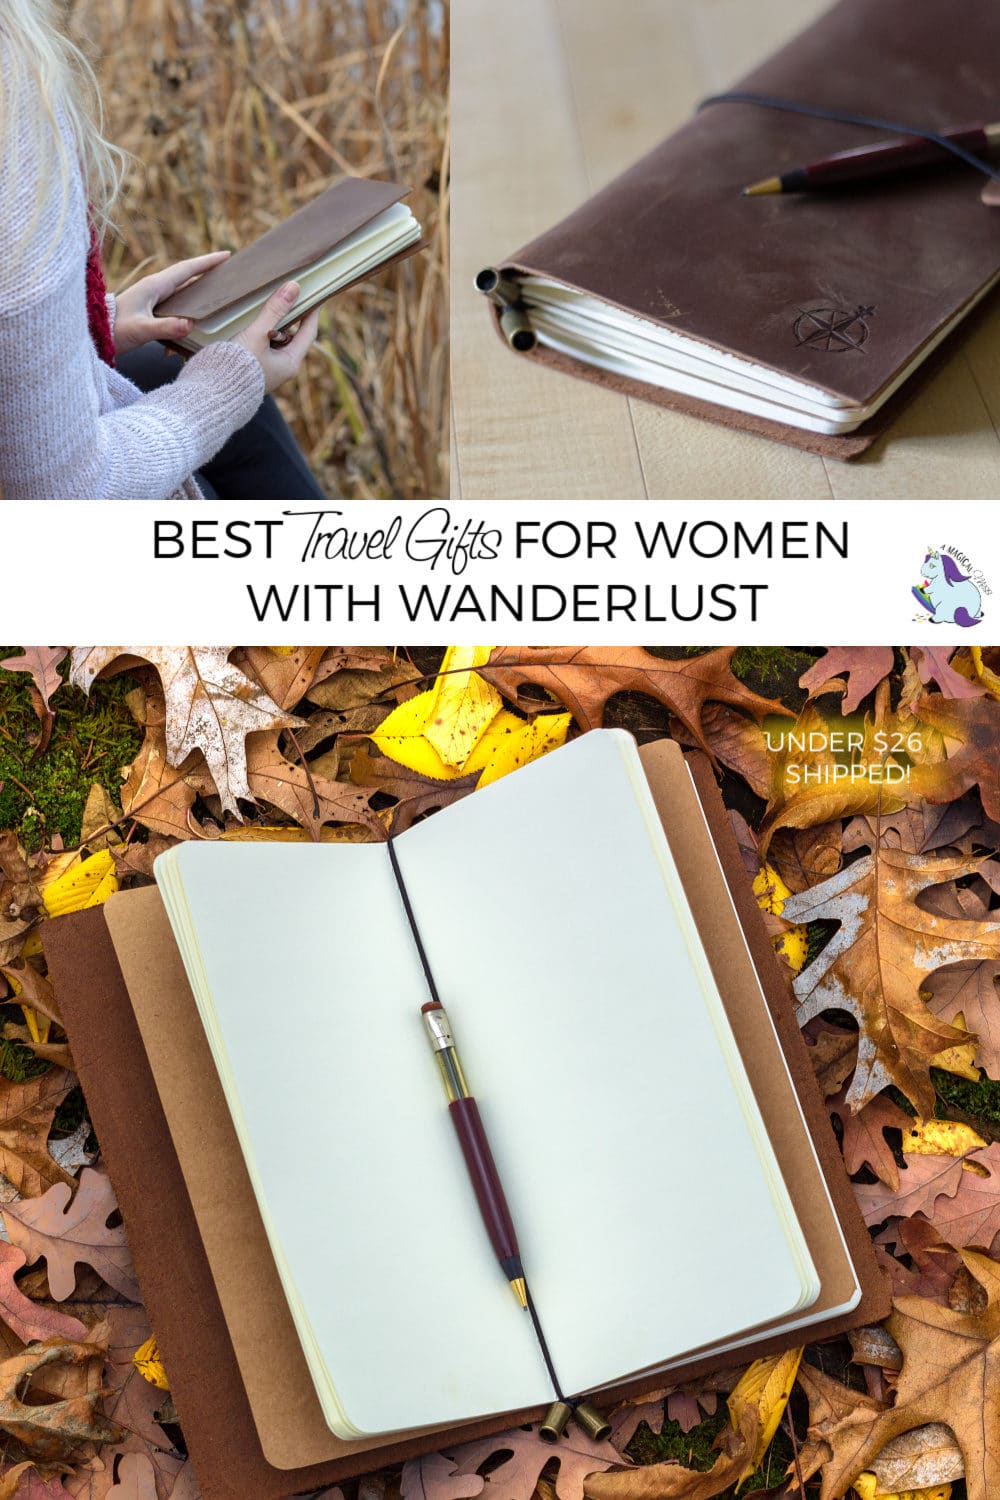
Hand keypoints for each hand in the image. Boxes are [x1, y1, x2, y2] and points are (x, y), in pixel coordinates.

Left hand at [112, 250, 231, 354]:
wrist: (94, 335)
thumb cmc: (114, 331)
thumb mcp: (141, 330)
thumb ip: (165, 328)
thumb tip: (190, 324)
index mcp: (154, 286)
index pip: (186, 269)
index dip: (207, 262)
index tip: (226, 255)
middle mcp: (154, 288)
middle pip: (186, 275)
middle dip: (206, 271)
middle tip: (226, 269)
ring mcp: (151, 298)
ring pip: (181, 290)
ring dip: (197, 290)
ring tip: (214, 291)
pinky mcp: (149, 309)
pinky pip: (174, 305)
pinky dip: (185, 310)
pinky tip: (188, 326)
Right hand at [230, 282, 320, 392]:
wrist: (213, 393)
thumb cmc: (237, 366)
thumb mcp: (257, 334)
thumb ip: (274, 310)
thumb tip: (293, 287)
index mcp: (290, 363)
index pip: (308, 332)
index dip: (312, 312)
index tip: (315, 295)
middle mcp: (282, 369)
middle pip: (292, 336)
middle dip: (287, 317)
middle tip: (283, 297)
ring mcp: (268, 370)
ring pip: (276, 340)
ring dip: (271, 325)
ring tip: (262, 309)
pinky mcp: (254, 369)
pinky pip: (263, 346)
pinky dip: (260, 334)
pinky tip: (249, 324)